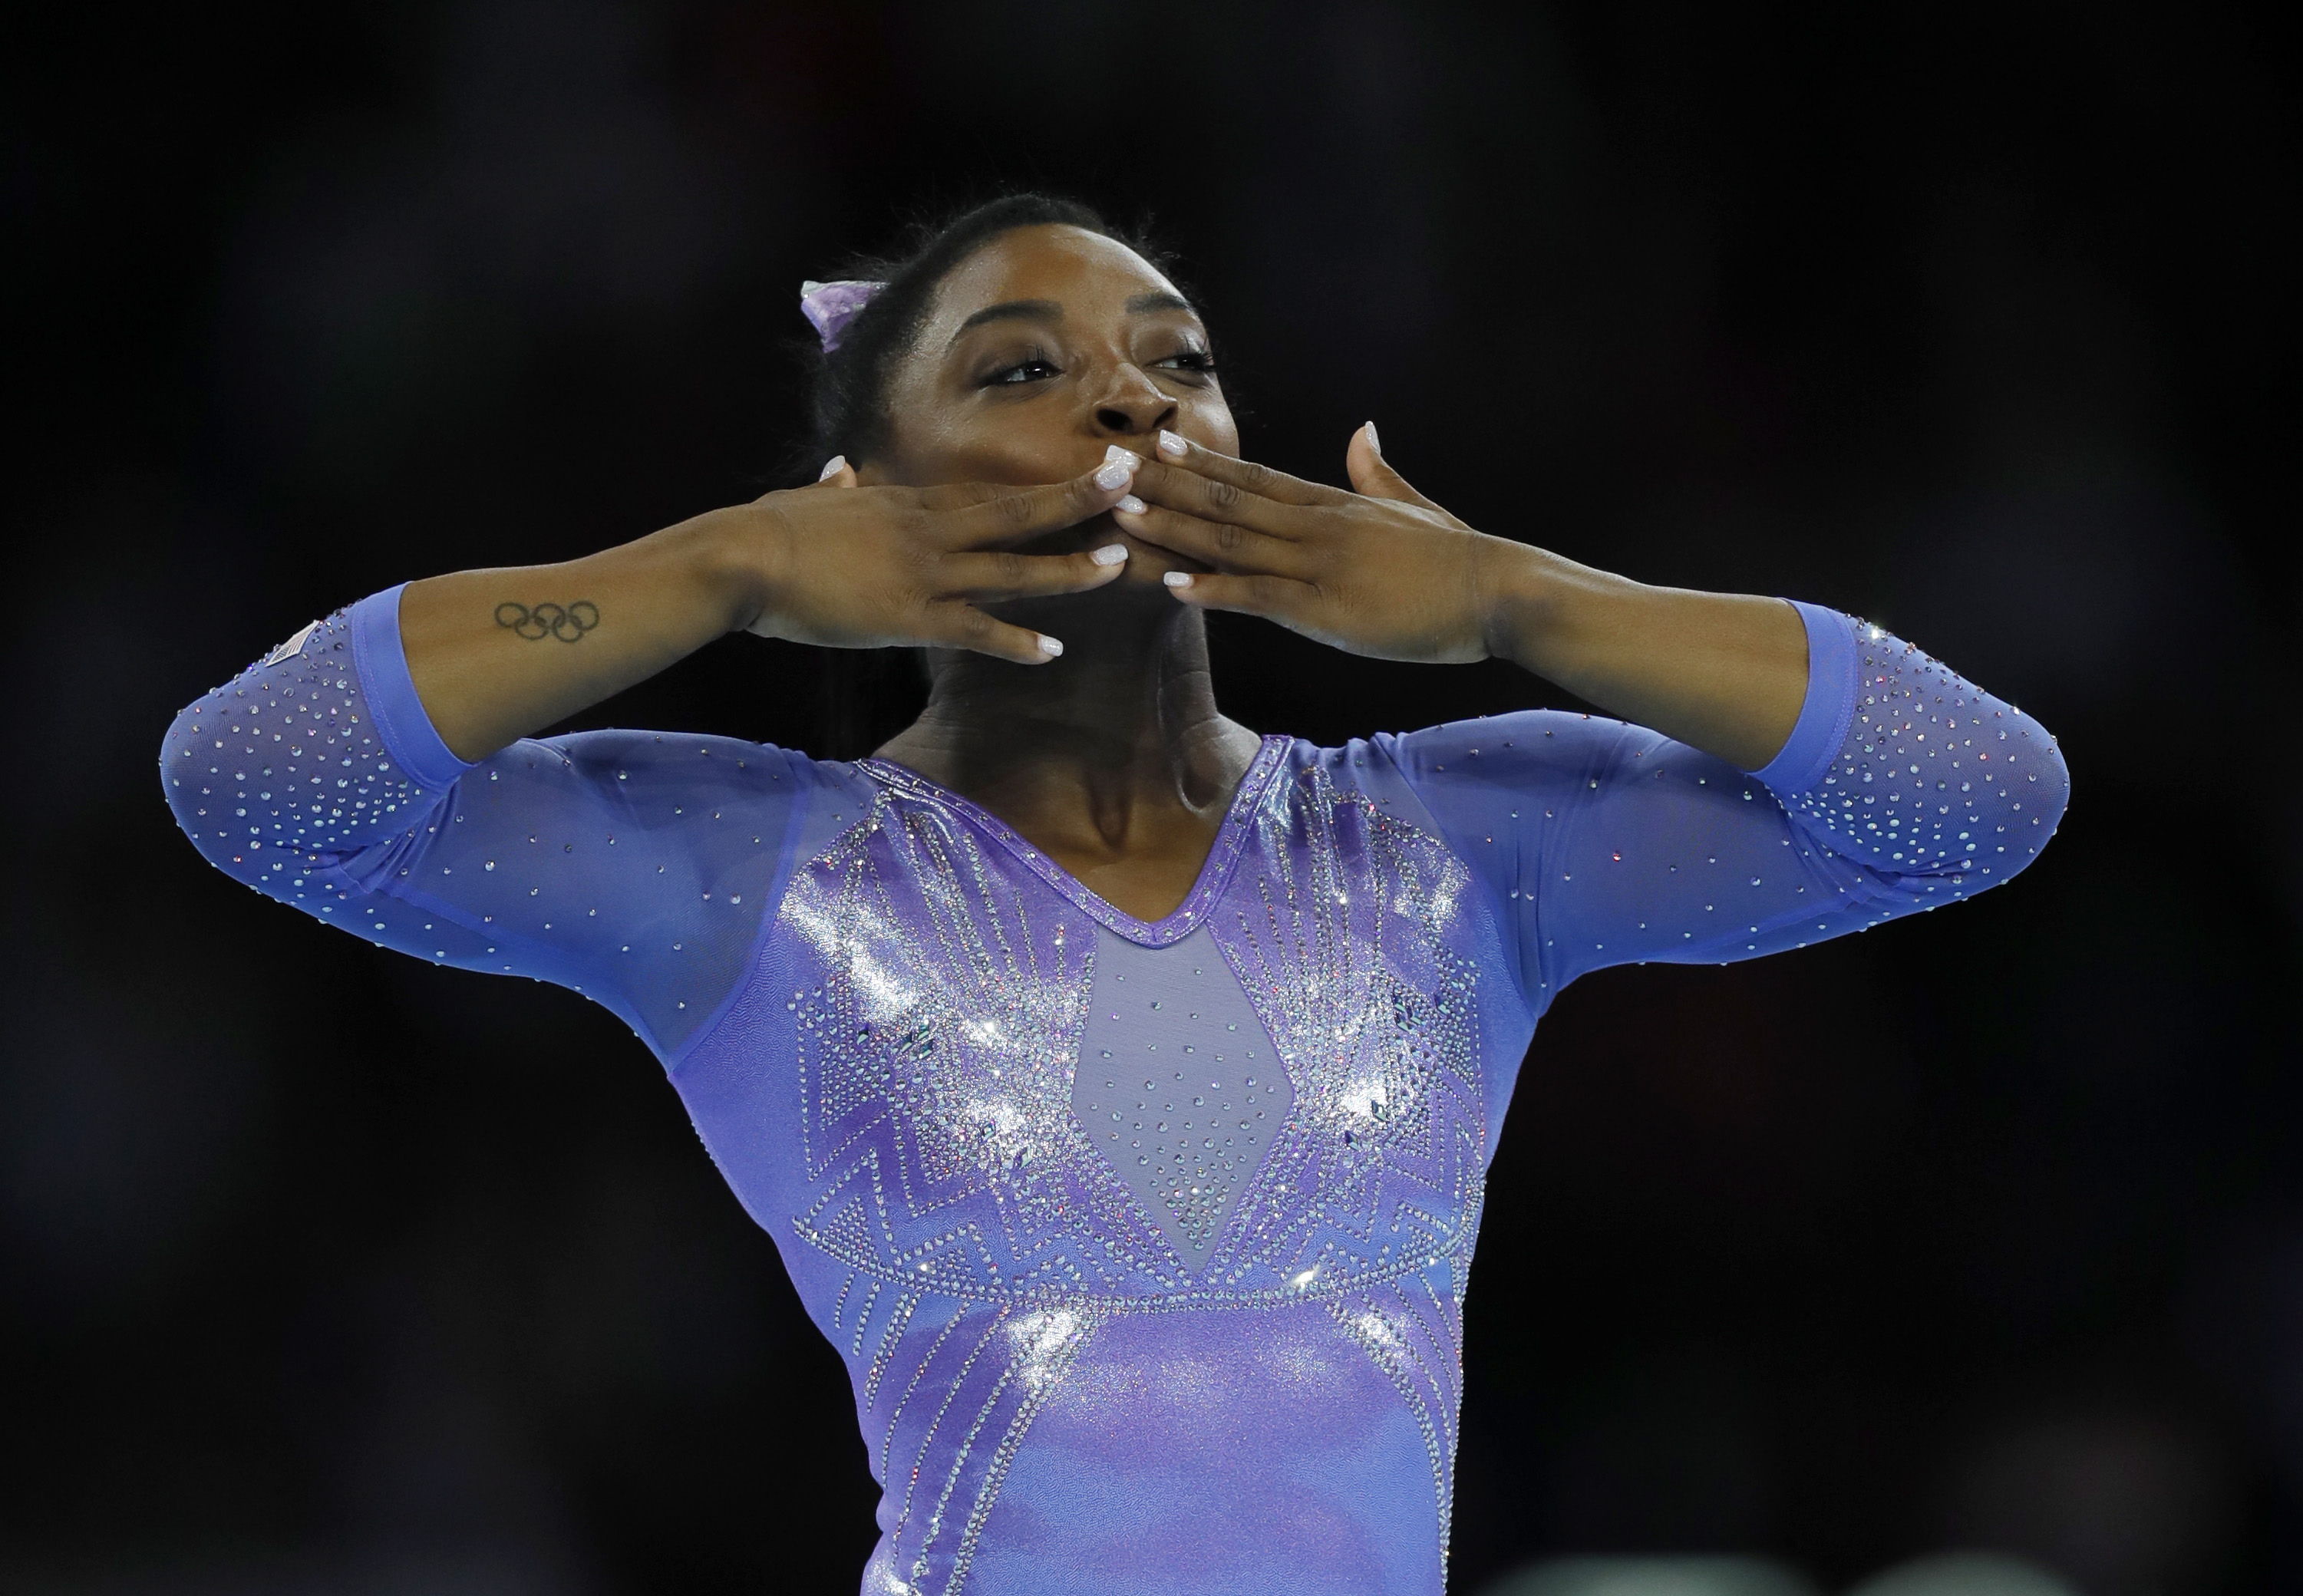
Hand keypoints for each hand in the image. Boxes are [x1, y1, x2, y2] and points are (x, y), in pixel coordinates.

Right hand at [731, 456, 1137, 663]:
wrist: (741, 558)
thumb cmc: (767, 530)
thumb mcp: (810, 498)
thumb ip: (835, 486)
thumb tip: (839, 470)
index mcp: (908, 501)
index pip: (990, 491)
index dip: (1043, 485)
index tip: (1086, 475)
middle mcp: (928, 530)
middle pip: (1017, 512)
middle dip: (1078, 499)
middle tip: (1132, 483)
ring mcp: (924, 573)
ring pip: (1012, 569)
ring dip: (1069, 568)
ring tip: (1118, 564)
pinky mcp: (909, 617)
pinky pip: (975, 630)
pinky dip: (1016, 641)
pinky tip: (1052, 650)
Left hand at [1112, 425, 1523, 663]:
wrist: (1498, 590)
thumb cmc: (1459, 558)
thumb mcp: (1412, 505)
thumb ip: (1377, 471)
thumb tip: (1363, 431)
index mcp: (1334, 504)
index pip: (1254, 478)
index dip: (1201, 463)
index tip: (1156, 444)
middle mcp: (1317, 526)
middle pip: (1228, 501)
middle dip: (1166, 488)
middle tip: (1111, 472)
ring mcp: (1319, 565)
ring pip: (1232, 543)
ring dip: (1174, 530)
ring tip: (1124, 516)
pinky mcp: (1326, 610)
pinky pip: (1259, 597)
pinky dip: (1213, 590)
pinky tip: (1173, 586)